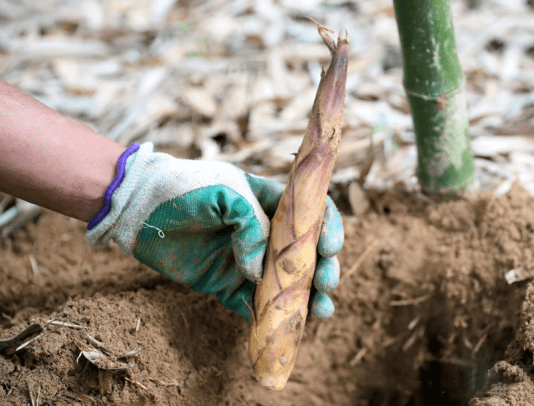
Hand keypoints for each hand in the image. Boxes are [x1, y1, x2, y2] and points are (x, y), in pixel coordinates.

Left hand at [86, 143, 342, 323]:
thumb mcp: (225, 191)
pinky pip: (251, 305)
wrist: (138, 207)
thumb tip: (258, 272)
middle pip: (305, 254)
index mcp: (269, 202)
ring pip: (285, 284)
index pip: (310, 214)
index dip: (327, 229)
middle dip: (322, 268)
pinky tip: (284, 327)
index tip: (330, 247)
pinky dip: (269, 318)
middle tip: (326, 282)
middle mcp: (263, 233)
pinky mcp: (224, 284)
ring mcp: (245, 260)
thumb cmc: (184, 187)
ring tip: (321, 311)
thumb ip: (251, 224)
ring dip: (306, 298)